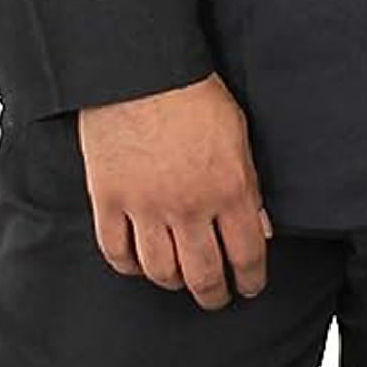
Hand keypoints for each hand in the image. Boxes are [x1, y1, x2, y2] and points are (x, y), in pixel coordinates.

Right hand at [75, 72, 272, 304]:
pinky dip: (129, 266)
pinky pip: (116, 252)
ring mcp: (145, 206)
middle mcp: (189, 207)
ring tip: (179, 280)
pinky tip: (139, 263)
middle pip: (203, 275)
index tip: (248, 288)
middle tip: (215, 297)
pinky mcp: (108, 199)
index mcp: (229, 190)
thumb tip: (259, 229)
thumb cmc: (193, 94)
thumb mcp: (239, 136)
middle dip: (213, 294)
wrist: (139, 69)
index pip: (246, 256)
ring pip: (160, 271)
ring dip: (173, 282)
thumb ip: (249, 188)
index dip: (249, 281)